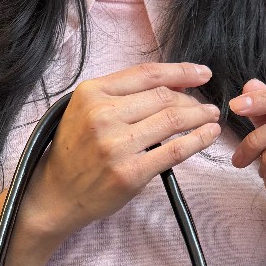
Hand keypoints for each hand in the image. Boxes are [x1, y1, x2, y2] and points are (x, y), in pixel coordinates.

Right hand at [24, 62, 220, 243]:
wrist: (54, 194)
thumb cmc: (73, 152)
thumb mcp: (85, 111)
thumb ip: (119, 95)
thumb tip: (170, 85)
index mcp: (91, 93)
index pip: (147, 74)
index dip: (181, 71)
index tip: (202, 73)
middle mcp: (102, 115)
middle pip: (163, 96)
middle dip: (191, 99)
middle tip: (204, 105)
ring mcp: (116, 145)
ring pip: (173, 119)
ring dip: (199, 116)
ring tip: (211, 116)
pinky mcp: (130, 172)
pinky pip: (174, 150)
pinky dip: (198, 140)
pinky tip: (208, 135)